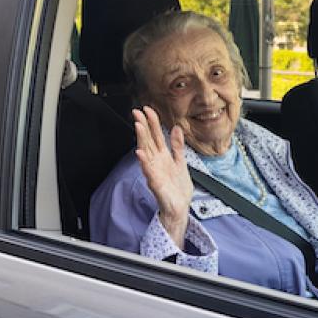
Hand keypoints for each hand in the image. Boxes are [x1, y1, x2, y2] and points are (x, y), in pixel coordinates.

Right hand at [133, 106, 193, 248]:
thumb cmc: (178, 188)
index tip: (148, 109)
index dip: (152, 122)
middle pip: (148, 140)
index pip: (155, 135)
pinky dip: (144, 163)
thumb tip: (176, 128)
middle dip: (143, 126)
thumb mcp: (180, 162)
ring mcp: (155, 172)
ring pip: (146, 152)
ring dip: (141, 139)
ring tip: (138, 126)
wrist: (179, 208)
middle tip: (137, 112)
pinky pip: (148, 171)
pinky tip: (140, 154)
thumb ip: (177, 146)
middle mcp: (156, 162)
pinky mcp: (156, 183)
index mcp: (163, 156)